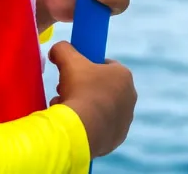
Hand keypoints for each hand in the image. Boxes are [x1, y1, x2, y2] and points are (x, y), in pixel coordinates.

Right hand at [49, 41, 136, 157]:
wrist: (82, 129)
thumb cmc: (79, 89)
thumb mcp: (68, 60)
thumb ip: (63, 49)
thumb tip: (57, 50)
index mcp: (123, 75)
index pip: (106, 65)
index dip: (87, 67)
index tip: (73, 73)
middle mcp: (129, 96)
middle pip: (102, 88)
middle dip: (83, 88)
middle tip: (66, 91)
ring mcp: (125, 118)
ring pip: (100, 108)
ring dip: (84, 107)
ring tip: (66, 109)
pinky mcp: (118, 137)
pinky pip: (100, 127)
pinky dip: (87, 125)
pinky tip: (73, 125)